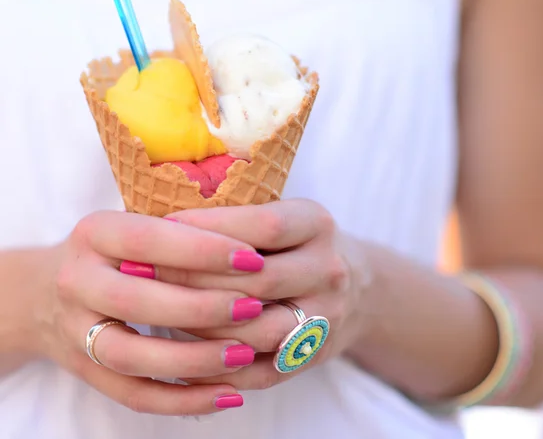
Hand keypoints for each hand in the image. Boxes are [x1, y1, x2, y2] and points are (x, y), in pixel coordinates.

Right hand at [36, 211, 268, 414]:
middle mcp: (77, 280)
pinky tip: (227, 395)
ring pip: (132, 356)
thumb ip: (180, 233)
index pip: (148, 239)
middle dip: (202, 307)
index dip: (202, 251)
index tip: (252, 258)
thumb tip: (251, 251)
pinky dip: (182, 400)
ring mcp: (74, 331)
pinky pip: (133, 395)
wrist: (41, 292)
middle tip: (254, 307)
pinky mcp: (84, 371)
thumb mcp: (134, 225)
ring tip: (245, 354)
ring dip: (194, 360)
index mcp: (95, 233)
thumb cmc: (113, 252)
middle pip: (137, 301)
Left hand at [156, 200, 367, 390]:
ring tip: (155, 316)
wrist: (357, 286)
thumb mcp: (283, 215)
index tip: (160, 230)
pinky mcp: (313, 355)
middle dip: (192, 278)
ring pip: (256, 331)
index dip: (209, 230)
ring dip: (201, 327)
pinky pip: (261, 371)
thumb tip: (160, 224)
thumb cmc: (299, 244)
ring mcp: (326, 317)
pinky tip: (179, 360)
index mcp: (317, 224)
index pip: (263, 227)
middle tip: (141, 275)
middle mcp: (328, 270)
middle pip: (257, 281)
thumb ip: (237, 220)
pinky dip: (217, 370)